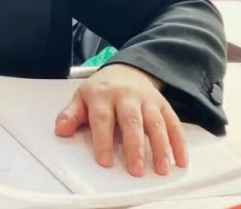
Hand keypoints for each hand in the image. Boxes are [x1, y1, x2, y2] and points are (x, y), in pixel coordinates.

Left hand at [54, 64, 186, 176]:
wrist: (126, 69)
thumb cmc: (101, 90)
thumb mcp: (81, 98)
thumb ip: (71, 115)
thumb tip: (60, 131)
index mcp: (101, 95)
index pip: (102, 118)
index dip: (103, 140)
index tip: (105, 162)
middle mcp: (125, 96)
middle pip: (131, 121)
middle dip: (134, 146)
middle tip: (136, 170)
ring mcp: (146, 99)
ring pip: (155, 122)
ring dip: (160, 147)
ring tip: (160, 169)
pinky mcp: (162, 103)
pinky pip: (173, 122)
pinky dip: (178, 142)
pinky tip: (180, 160)